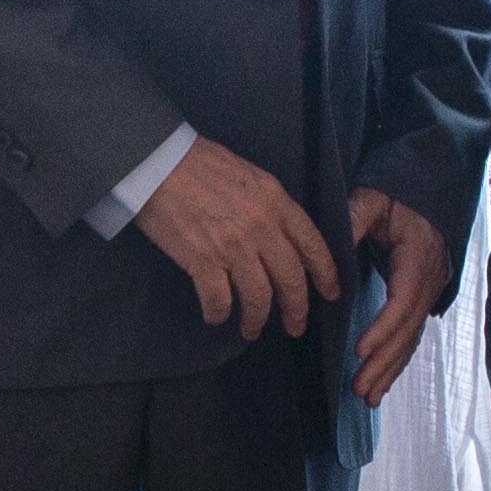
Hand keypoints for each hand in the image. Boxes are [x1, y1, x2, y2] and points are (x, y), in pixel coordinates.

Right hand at [132, 137, 339, 338]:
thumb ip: (270, 206)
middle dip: (297, 309)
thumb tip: (280, 235)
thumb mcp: (251, 176)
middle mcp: (262, 227)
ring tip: (251, 329)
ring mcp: (233, 246)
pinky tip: (216, 317)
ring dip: (257, 319)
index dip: (326, 274)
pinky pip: (220, 300)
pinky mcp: (202, 260)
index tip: (331, 293)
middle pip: (291, 279)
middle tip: (295, 325)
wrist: (158, 161)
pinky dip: (219, 314)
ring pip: (259, 297)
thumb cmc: (199, 163)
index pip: (313, 245)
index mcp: (277, 202)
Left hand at [348, 189, 450, 403]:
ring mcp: (428, 293)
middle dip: (383, 361)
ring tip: (367, 396)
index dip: (383, 328)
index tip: (359, 348)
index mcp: (418, 257)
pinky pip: (410, 336)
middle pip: (407, 329)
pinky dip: (396, 361)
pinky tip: (381, 385)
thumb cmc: (397, 196)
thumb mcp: (374, 199)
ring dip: (390, 369)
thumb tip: (332, 251)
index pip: (402, 300)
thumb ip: (354, 219)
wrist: (426, 192)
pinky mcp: (420, 300)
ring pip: (410, 338)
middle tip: (359, 386)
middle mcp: (428, 281)